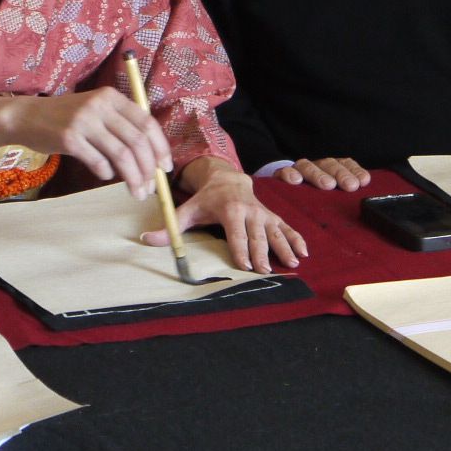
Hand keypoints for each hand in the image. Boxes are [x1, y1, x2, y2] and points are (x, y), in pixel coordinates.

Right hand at [0, 87, 170, 196]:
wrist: (27, 117)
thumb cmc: (66, 118)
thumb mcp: (95, 110)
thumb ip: (120, 125)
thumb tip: (151, 156)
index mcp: (111, 97)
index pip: (147, 122)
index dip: (160, 147)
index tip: (165, 167)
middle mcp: (100, 106)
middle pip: (137, 141)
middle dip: (148, 168)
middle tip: (151, 187)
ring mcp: (83, 121)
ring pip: (121, 154)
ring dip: (132, 177)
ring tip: (136, 191)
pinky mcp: (68, 138)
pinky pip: (98, 161)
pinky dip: (106, 172)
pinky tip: (105, 175)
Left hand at [146, 156, 307, 273]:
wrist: (228, 178)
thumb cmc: (206, 199)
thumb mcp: (187, 210)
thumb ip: (170, 226)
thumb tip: (147, 239)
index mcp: (230, 210)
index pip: (236, 233)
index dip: (240, 249)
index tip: (245, 265)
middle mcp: (250, 211)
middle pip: (257, 235)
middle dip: (262, 253)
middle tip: (266, 271)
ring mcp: (264, 213)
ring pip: (276, 232)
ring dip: (284, 247)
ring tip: (292, 263)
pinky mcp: (273, 216)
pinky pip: (287, 227)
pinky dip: (296, 239)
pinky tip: (303, 252)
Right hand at [275, 156, 370, 190]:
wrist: (285, 185)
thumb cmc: (313, 194)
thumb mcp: (333, 195)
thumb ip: (346, 195)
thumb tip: (364, 196)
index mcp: (330, 168)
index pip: (345, 164)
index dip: (354, 170)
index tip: (364, 181)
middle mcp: (316, 166)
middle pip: (329, 164)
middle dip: (341, 174)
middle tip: (350, 186)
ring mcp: (298, 170)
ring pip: (308, 166)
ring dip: (318, 175)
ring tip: (328, 185)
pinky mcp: (280, 175)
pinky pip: (284, 172)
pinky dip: (289, 174)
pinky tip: (295, 181)